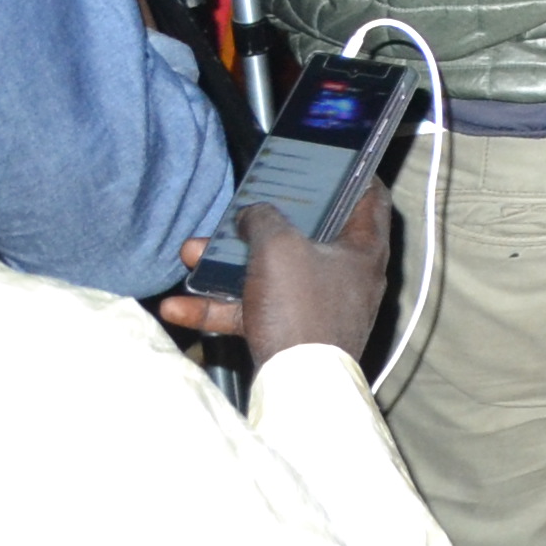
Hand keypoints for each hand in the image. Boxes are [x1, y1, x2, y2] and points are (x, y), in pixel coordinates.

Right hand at [156, 189, 393, 364]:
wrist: (297, 385)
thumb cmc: (303, 308)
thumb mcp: (279, 248)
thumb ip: (264, 219)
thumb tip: (254, 213)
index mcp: (363, 247)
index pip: (367, 197)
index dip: (351, 174)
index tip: (329, 160)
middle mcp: (347, 274)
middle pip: (307, 236)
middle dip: (261, 225)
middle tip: (235, 212)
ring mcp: (319, 306)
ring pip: (271, 274)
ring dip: (228, 265)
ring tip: (190, 254)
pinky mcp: (292, 333)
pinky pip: (254, 312)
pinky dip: (219, 308)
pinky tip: (177, 306)